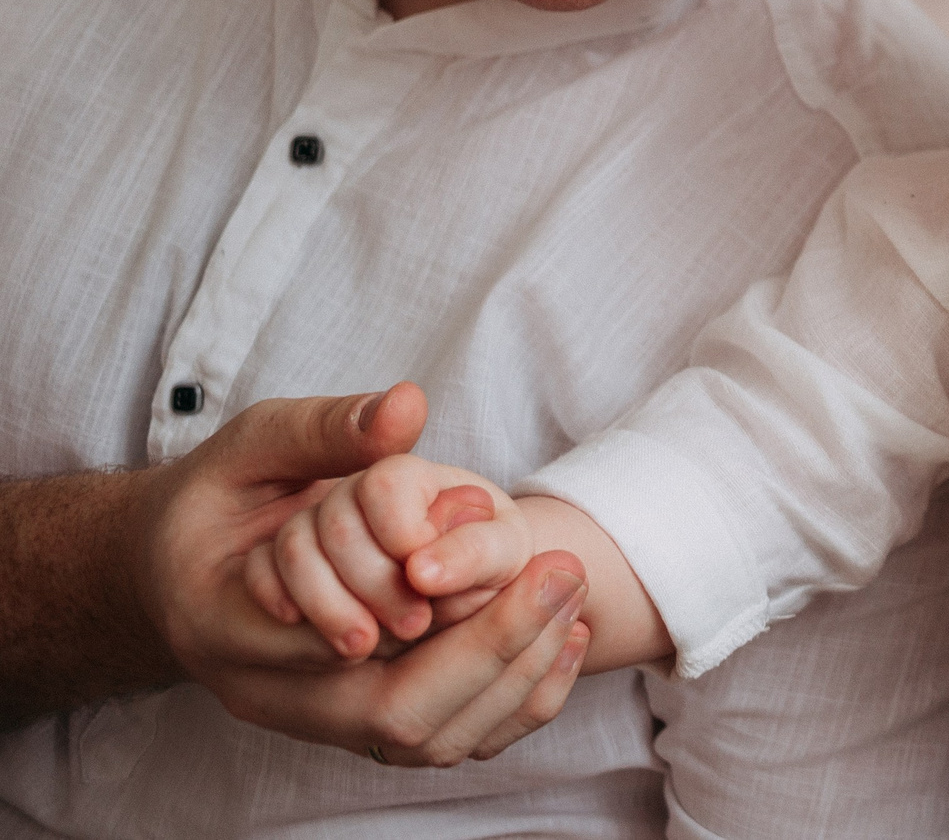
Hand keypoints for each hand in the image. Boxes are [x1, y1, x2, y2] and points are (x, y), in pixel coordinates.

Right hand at [142, 383, 589, 763]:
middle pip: (395, 716)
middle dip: (492, 650)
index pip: (346, 646)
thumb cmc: (213, 499)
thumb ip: (326, 430)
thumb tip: (405, 407)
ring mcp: (305, 718)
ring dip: (511, 676)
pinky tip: (560, 637)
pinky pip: (440, 738)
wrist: (180, 563)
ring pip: (423, 739)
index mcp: (218, 625)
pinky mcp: (346, 721)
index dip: (443, 613)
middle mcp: (262, 693)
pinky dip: (508, 699)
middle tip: (565, 574)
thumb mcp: (256, 445)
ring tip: (571, 598)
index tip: (527, 559)